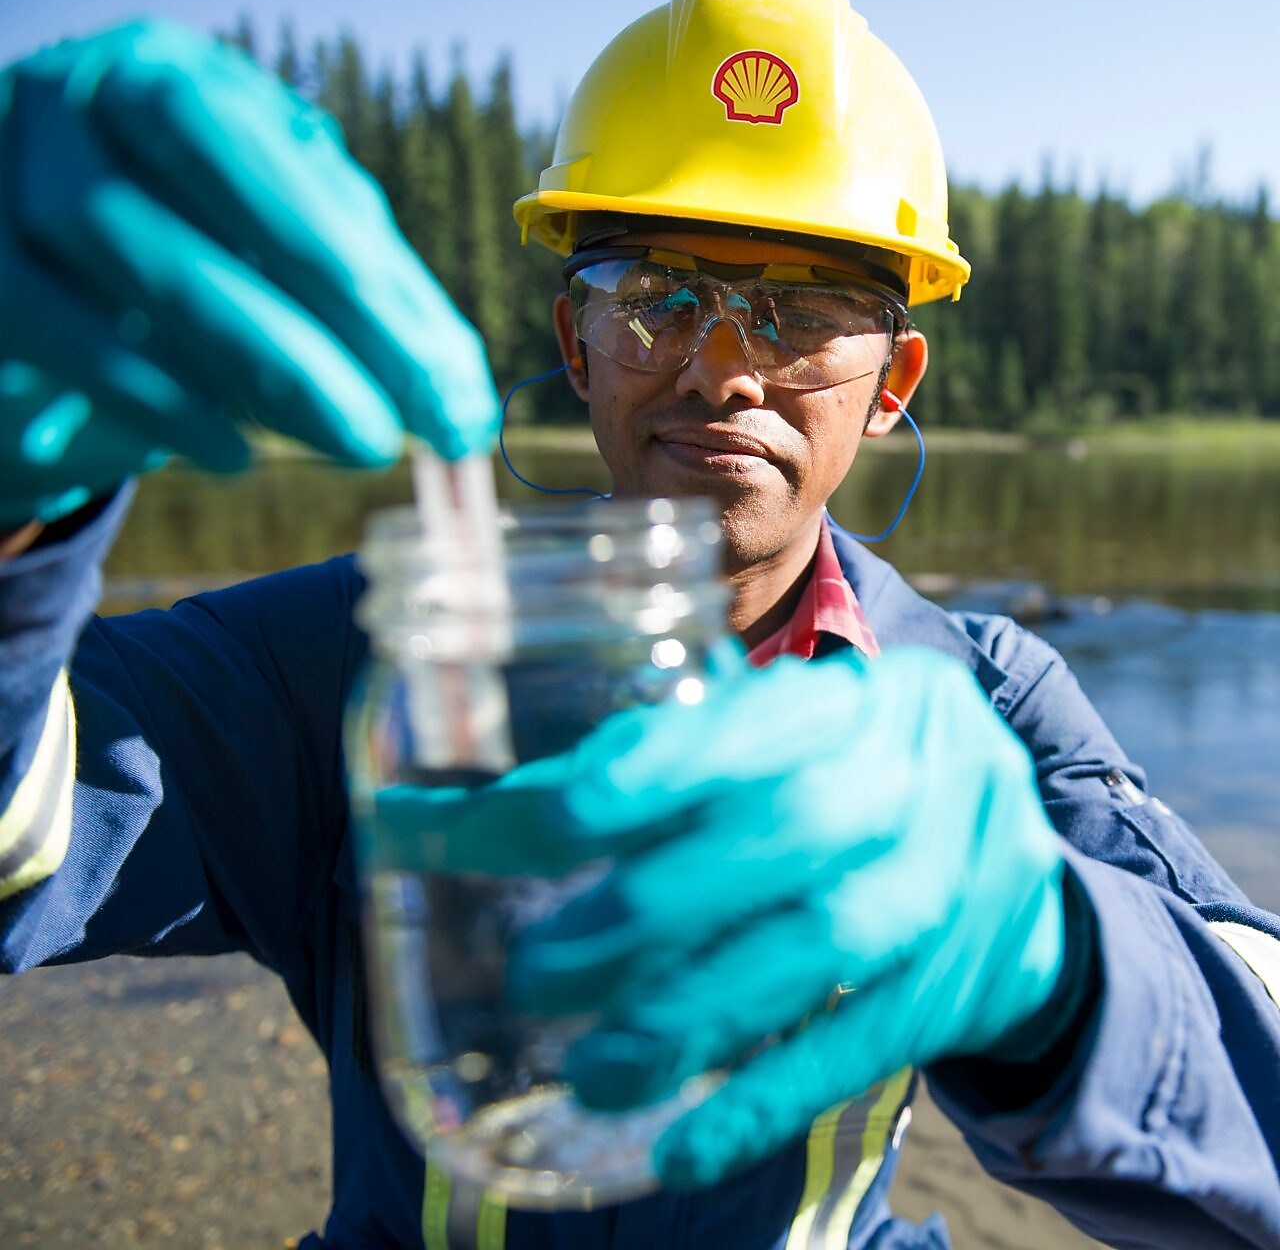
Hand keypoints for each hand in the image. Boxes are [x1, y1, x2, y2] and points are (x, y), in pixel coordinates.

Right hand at [0, 20, 498, 524]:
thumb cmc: (176, 250)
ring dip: (265, 362)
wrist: (23, 274)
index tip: (456, 392)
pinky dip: (160, 400)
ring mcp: (15, 169)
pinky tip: (235, 454)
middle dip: (340, 314)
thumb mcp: (269, 244)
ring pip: (141, 254)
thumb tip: (457, 396)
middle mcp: (90, 98)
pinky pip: (66, 331)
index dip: (387, 286)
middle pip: (223, 188)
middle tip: (409, 426)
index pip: (299, 172)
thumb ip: (362, 292)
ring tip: (357, 441)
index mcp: (182, 79)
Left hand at [408, 646, 1069, 1187]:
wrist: (1009, 862)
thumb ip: (668, 763)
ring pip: (823, 948)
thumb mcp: (786, 742)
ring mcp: (946, 884)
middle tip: (534, 971)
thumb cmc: (846, 781)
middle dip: (652, 906)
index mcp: (857, 700)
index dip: (660, 764)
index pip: (757, 718)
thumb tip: (494, 813)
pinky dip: (767, 1101)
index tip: (554, 814)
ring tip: (588, 1068)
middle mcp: (913, 777)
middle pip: (791, 832)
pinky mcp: (952, 985)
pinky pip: (864, 1047)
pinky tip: (679, 1150)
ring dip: (692, 1014)